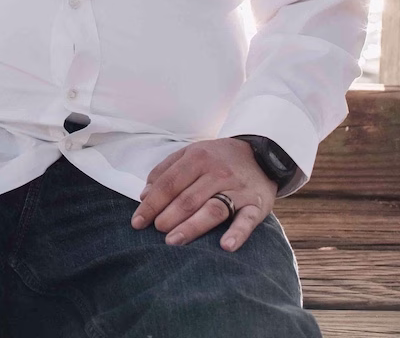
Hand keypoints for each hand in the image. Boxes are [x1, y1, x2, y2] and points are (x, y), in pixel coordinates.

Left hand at [130, 138, 276, 251]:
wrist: (262, 154)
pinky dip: (237, 233)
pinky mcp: (257, 204)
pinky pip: (247, 220)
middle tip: (155, 232)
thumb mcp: (190, 153)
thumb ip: (165, 171)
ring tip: (173, 241)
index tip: (137, 222)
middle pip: (188, 198)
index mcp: (197, 158)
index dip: (151, 204)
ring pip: (212, 209)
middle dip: (168, 217)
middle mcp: (217, 172)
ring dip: (192, 227)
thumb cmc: (218, 158)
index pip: (169, 184)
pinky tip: (225, 246)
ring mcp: (238, 189)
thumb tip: (144, 195)